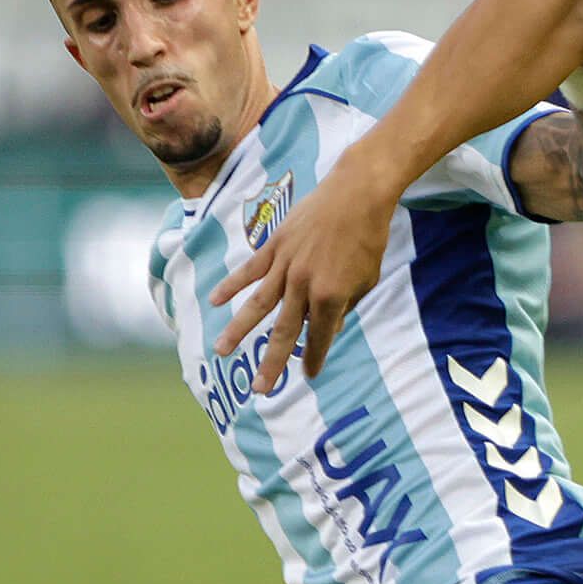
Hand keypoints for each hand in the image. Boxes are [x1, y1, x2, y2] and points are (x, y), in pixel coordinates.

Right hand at [210, 161, 391, 393]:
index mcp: (331, 296)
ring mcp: (286, 265)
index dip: (314, 357)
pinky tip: (215, 301)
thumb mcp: (366, 280)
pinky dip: (231, 286)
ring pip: (257, 304)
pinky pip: (249, 271)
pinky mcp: (275, 246)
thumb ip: (344, 307)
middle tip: (260, 389)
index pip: (319, 336)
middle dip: (273, 363)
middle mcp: (303, 285)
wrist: (357, 194)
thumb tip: (327, 328)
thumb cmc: (368, 238)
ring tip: (221, 351)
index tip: (309, 375)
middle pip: (283, 331)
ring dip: (238, 330)